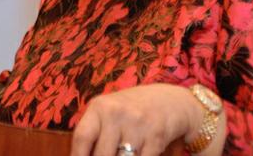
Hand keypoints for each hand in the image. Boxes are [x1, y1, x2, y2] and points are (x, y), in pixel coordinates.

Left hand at [70, 83, 217, 155]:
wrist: (170, 101)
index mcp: (100, 107)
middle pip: (101, 155)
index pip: (82, 137)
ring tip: (123, 155)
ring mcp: (137, 124)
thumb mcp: (109, 112)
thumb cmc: (131, 111)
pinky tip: (139, 155)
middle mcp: (116, 113)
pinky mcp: (156, 136)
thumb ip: (95, 133)